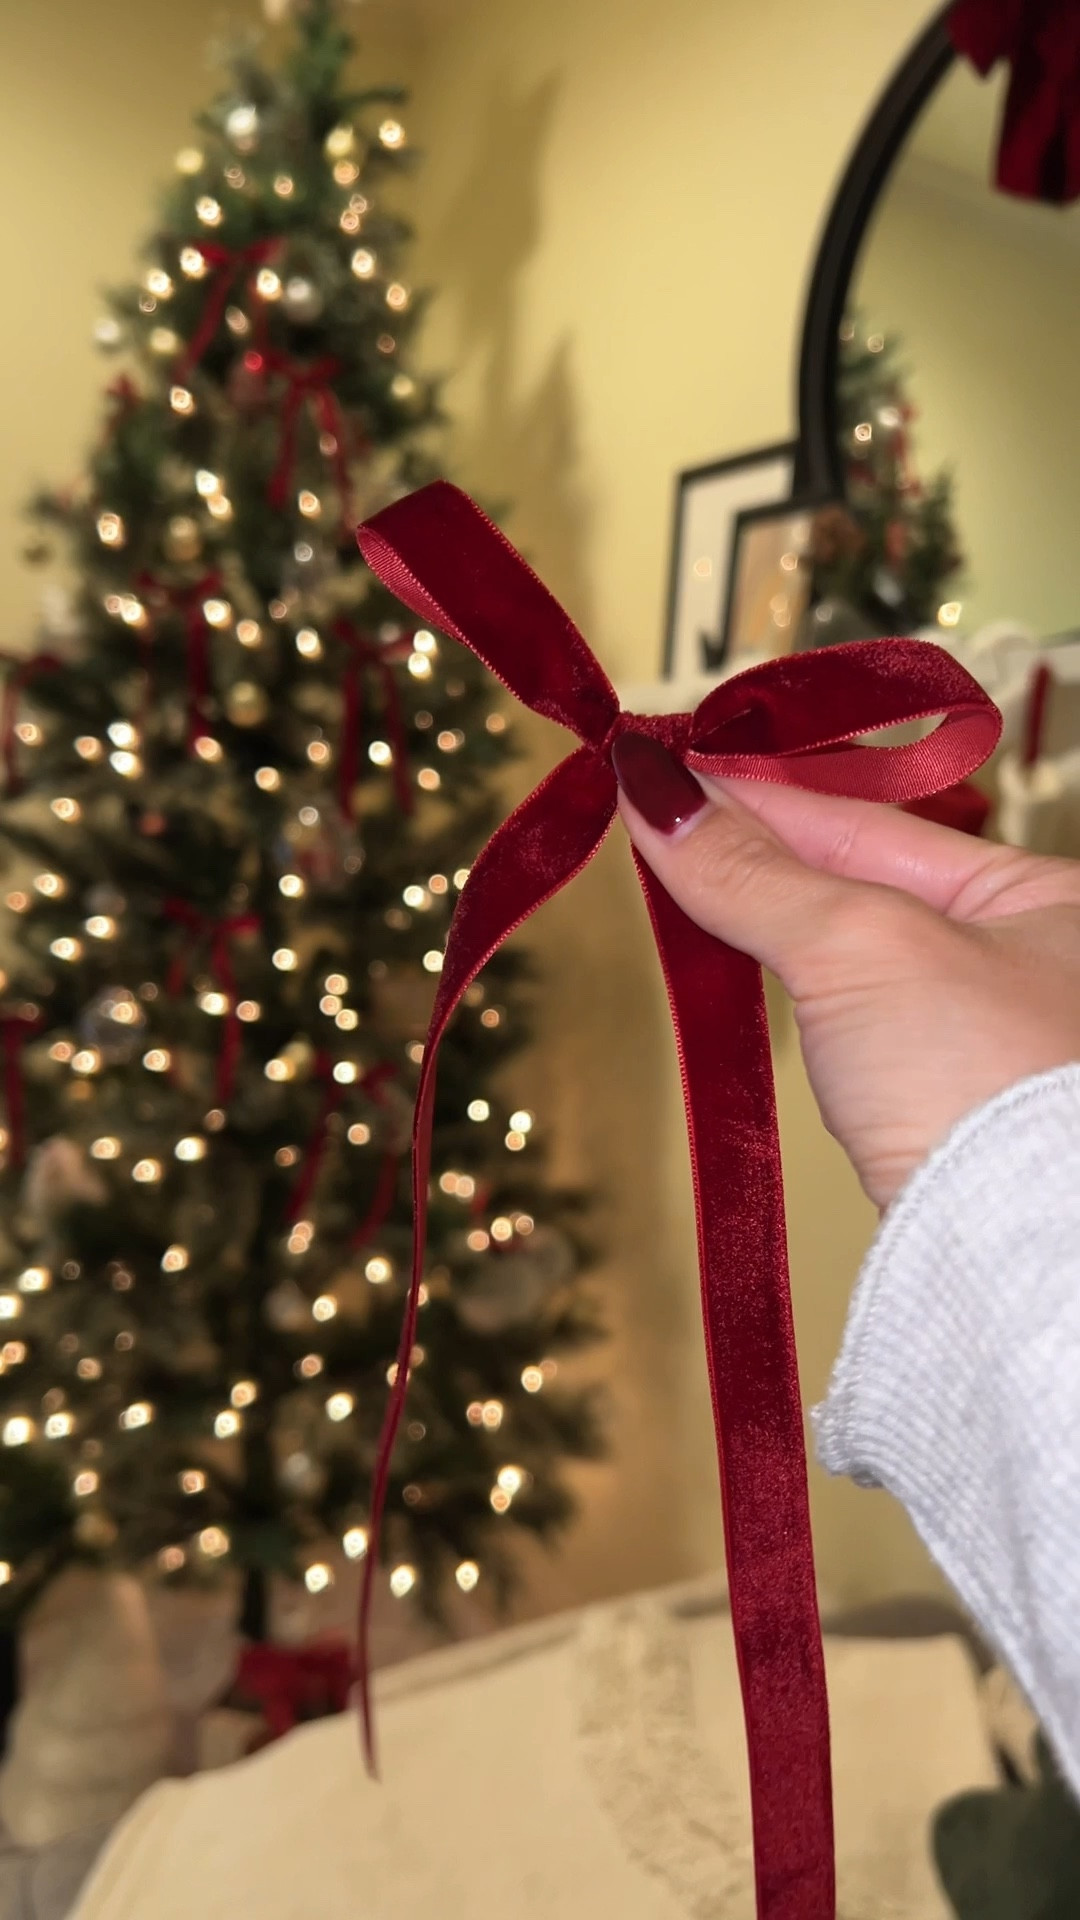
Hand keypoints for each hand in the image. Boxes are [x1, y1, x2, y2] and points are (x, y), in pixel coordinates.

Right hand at [611, 731, 1079, 1208]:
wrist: (1005, 1254)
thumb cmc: (982, 1086)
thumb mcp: (858, 944)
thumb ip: (753, 869)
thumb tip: (655, 787)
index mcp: (1044, 895)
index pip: (867, 820)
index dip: (754, 794)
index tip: (663, 768)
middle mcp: (1028, 956)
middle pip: (857, 878)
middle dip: (754, 851)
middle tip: (652, 814)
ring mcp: (985, 1033)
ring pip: (848, 947)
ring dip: (762, 914)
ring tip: (676, 874)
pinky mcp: (940, 1102)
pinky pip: (849, 1011)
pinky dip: (787, 984)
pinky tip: (733, 961)